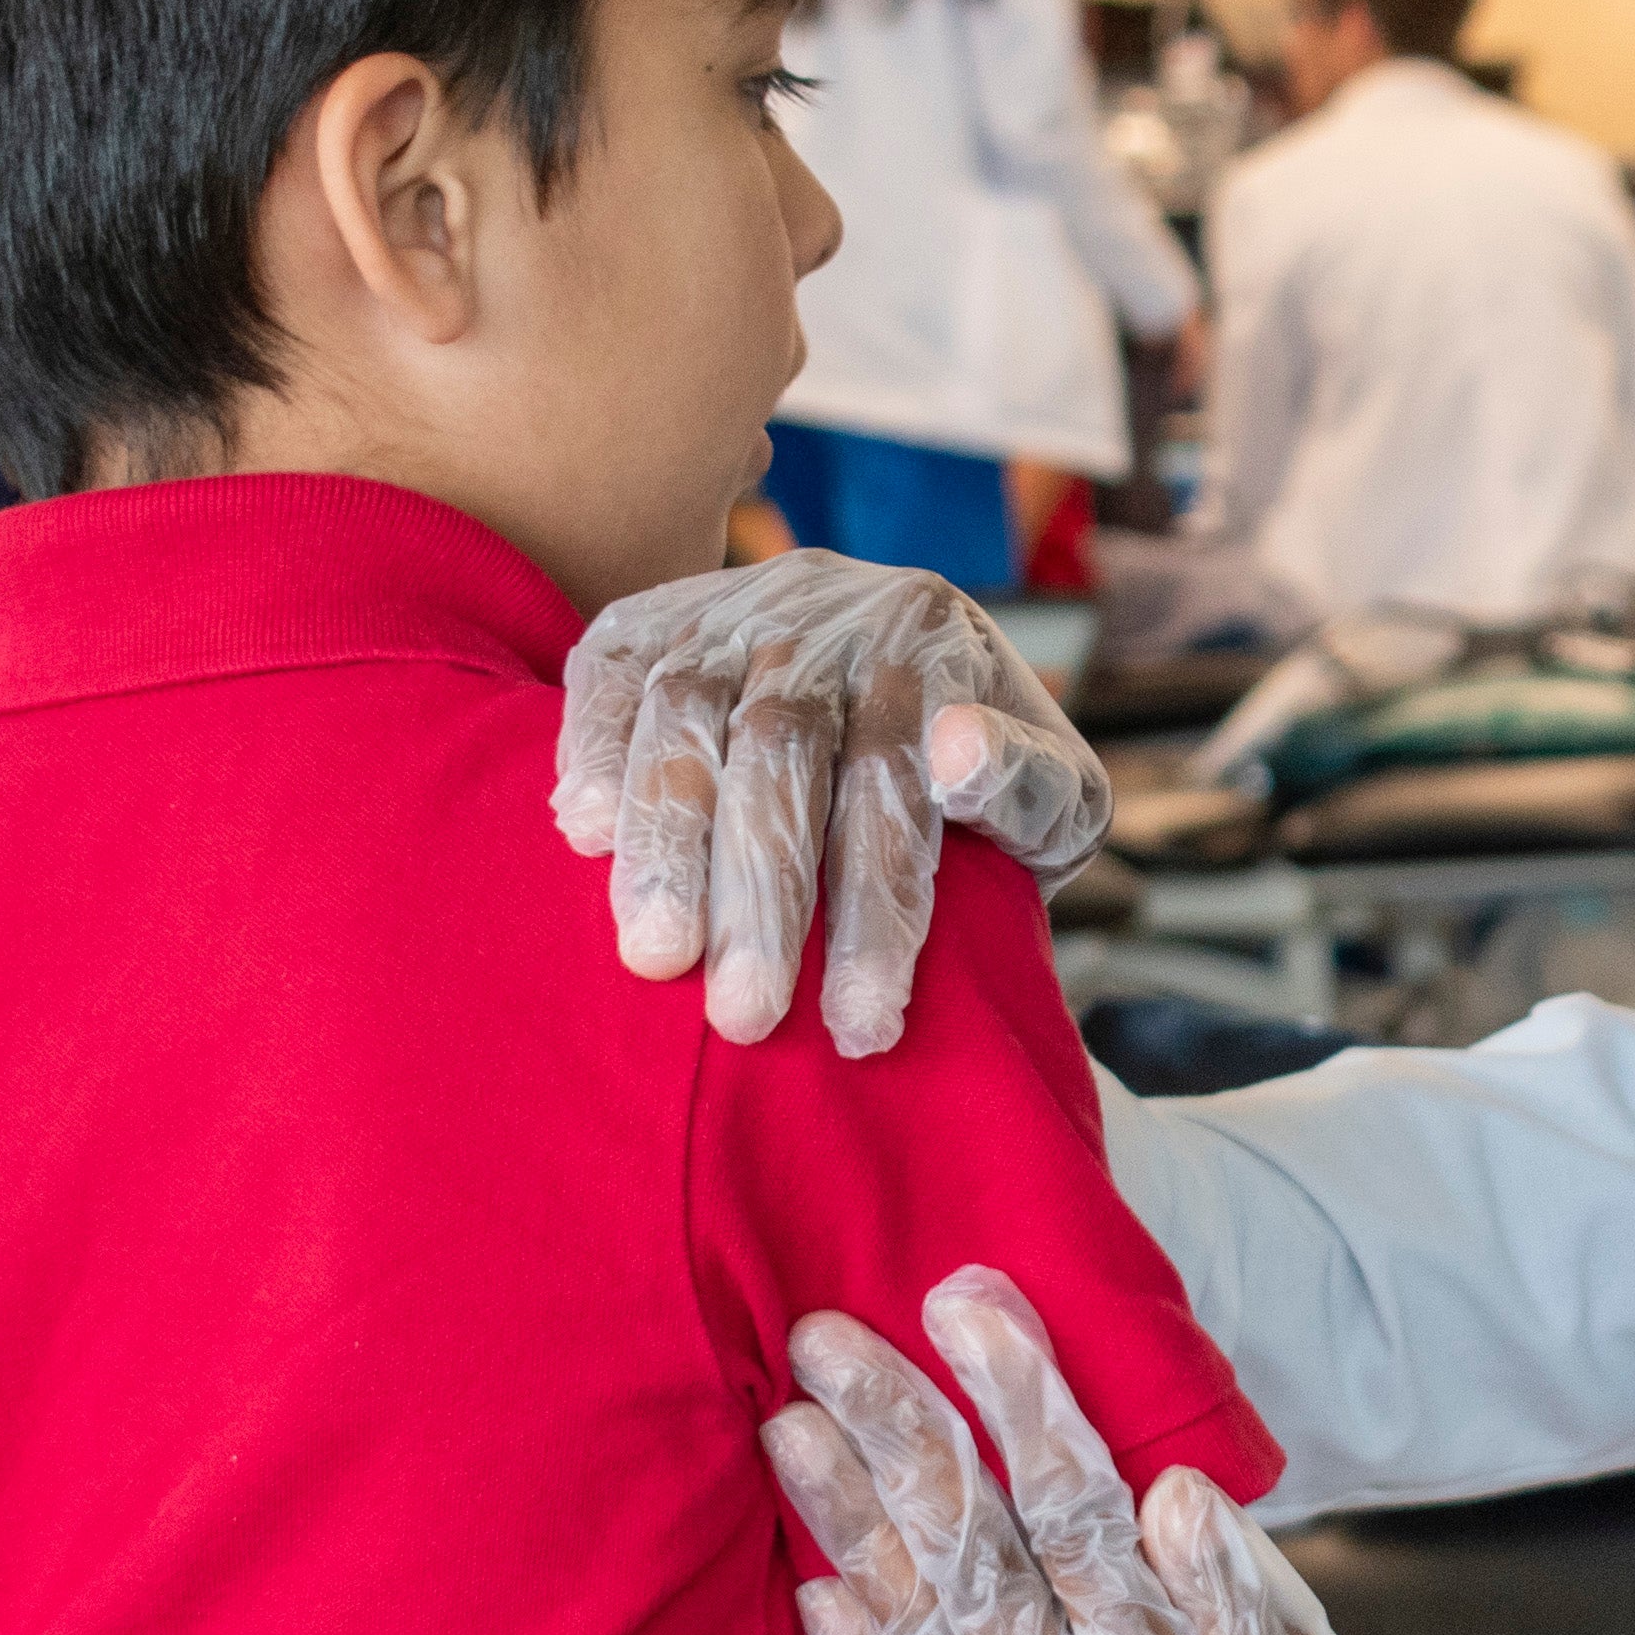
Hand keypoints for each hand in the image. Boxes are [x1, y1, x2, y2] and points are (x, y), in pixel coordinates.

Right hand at [554, 555, 1109, 1055]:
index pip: (897, 783)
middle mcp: (832, 612)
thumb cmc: (984, 781)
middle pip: (783, 746)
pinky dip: (589, 746)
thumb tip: (958, 758)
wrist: (908, 667)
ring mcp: (736, 608)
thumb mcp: (1054, 792)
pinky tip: (580, 833)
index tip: (861, 1025)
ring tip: (656, 956)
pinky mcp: (656, 618)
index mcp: (938, 648)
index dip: (877, 909)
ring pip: (688, 709)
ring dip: (666, 837)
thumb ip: (1030, 788)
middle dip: (761, 891)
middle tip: (744, 1016)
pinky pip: (613, 672)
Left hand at [767, 1266, 1601, 1634]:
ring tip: (787, 1427)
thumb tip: (1172, 1494)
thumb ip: (1256, 1618)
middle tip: (822, 1331)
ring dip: (843, 1526)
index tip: (962, 1297)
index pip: (1067, 1509)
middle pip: (957, 1555)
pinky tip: (818, 1590)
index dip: (1012, 1393)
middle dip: (892, 1430)